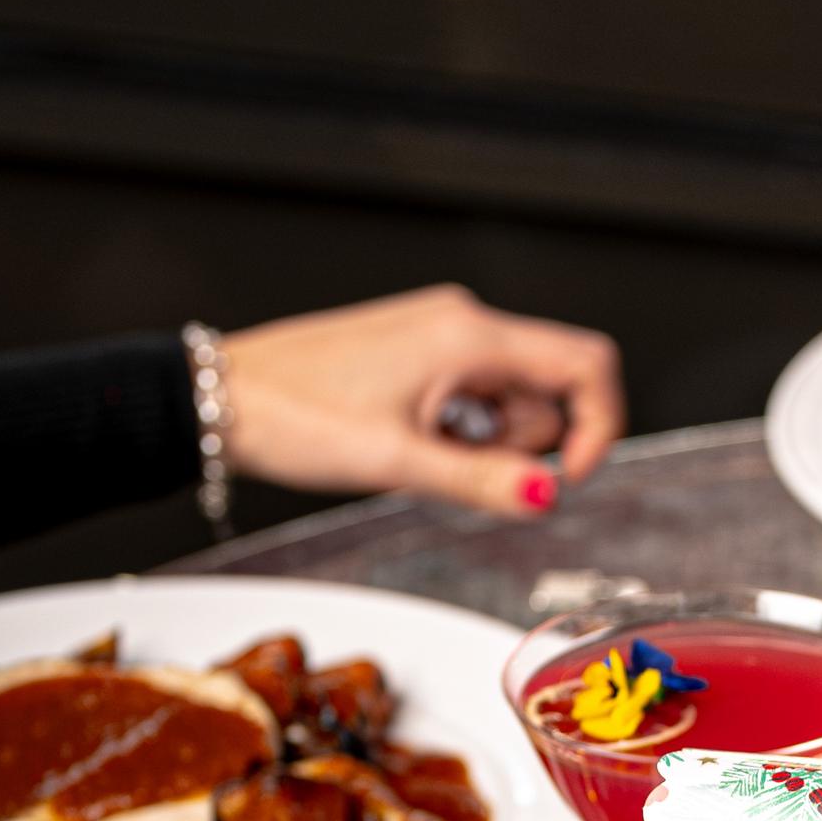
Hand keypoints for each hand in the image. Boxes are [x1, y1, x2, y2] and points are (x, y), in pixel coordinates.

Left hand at [216, 285, 622, 517]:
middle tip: (455, 464)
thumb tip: (546, 498)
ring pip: (511, 395)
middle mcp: (463, 322)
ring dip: (486, 439)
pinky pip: (474, 393)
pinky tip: (409, 438)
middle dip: (523, 443)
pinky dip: (459, 427)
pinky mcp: (420, 349)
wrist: (222, 397)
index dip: (599, 426)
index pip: (586, 365)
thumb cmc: (296, 417)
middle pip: (551, 387)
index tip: (565, 479)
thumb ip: (483, 482)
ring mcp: (441, 332)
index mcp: (469, 336)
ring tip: (419, 451)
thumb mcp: (397, 462)